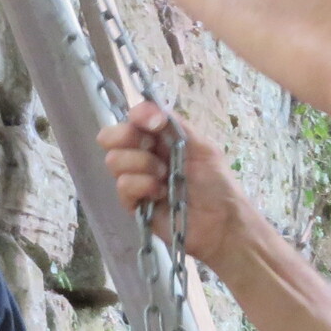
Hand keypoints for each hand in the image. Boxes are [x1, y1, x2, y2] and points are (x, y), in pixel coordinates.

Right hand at [97, 101, 248, 266]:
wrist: (221, 222)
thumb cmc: (216, 183)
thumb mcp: (201, 145)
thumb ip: (173, 124)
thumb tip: (144, 108)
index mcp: (158, 138)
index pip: (131, 118)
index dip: (137, 116)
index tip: (154, 124)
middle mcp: (141, 154)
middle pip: (109, 136)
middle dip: (129, 139)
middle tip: (152, 148)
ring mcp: (134, 179)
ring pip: (113, 160)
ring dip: (142, 165)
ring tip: (164, 177)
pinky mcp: (132, 203)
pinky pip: (122, 186)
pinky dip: (143, 186)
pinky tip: (160, 194)